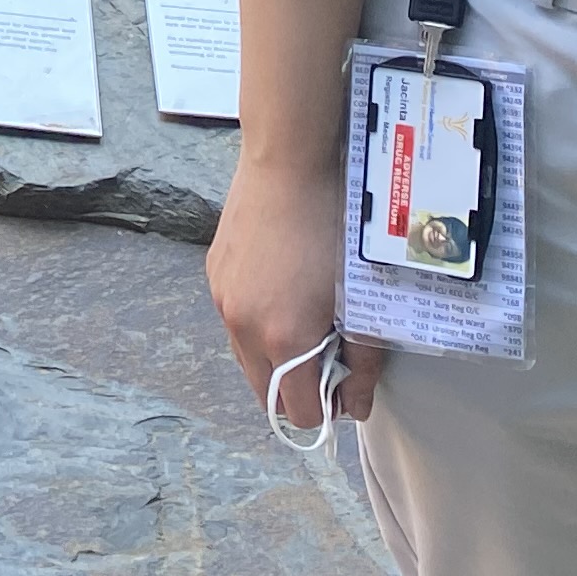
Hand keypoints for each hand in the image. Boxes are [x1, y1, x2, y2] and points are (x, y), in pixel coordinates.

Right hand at [210, 153, 383, 434]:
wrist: (288, 161)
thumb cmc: (333, 225)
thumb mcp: (360, 299)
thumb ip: (361, 360)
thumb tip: (355, 405)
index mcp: (282, 338)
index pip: (297, 414)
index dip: (327, 409)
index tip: (346, 384)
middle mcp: (241, 326)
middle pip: (266, 393)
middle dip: (299, 387)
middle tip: (330, 352)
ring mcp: (222, 299)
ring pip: (247, 357)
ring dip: (276, 356)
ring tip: (307, 318)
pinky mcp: (214, 274)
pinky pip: (235, 320)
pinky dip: (258, 323)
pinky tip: (284, 288)